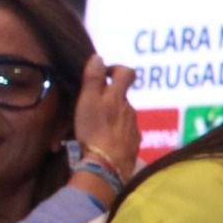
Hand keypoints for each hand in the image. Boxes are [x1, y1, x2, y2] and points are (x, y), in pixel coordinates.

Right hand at [71, 56, 139, 177]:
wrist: (107, 165)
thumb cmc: (94, 130)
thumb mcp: (88, 101)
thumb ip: (94, 79)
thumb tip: (98, 57)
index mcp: (118, 97)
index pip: (126, 73)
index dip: (116, 69)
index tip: (104, 74)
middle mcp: (130, 110)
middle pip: (122, 98)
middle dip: (109, 99)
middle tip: (90, 108)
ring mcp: (134, 128)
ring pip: (123, 116)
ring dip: (112, 118)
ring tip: (94, 129)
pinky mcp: (133, 145)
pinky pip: (125, 134)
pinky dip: (116, 134)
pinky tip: (104, 143)